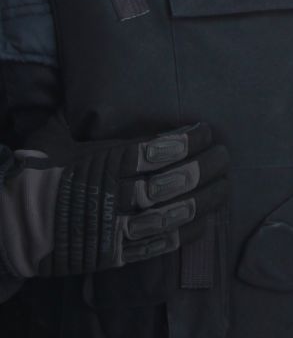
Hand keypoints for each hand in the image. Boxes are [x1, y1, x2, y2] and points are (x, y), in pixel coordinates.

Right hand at [0, 123, 228, 277]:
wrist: (3, 229)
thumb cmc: (31, 176)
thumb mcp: (51, 137)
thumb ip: (76, 113)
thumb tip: (86, 83)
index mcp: (103, 162)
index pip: (159, 150)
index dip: (189, 141)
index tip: (207, 131)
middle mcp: (114, 194)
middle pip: (175, 181)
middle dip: (207, 168)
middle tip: (225, 157)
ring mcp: (114, 227)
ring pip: (172, 214)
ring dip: (204, 201)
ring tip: (224, 188)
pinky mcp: (111, 254)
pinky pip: (155, 246)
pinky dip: (183, 235)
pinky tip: (203, 224)